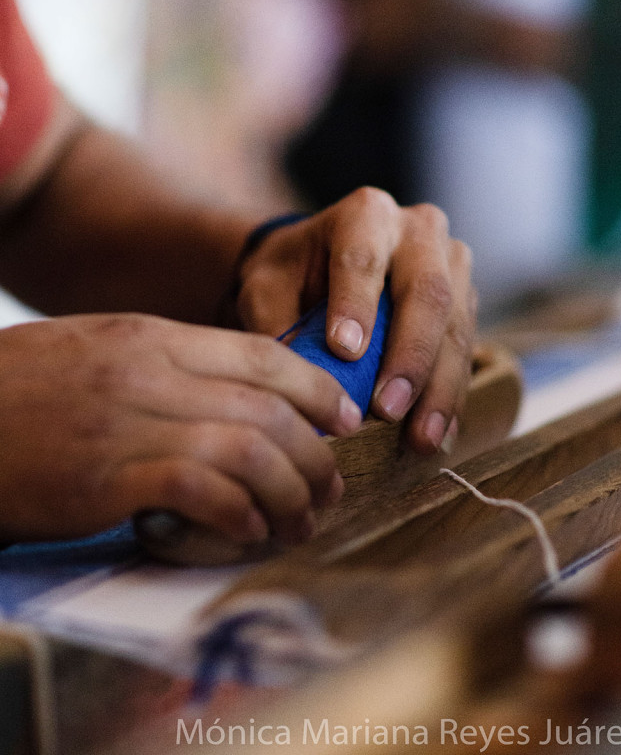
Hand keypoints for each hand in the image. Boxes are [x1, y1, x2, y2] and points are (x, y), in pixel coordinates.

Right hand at [0, 314, 360, 543]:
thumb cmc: (30, 389)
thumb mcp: (104, 350)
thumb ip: (170, 364)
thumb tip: (240, 394)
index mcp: (154, 336)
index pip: (261, 354)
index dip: (316, 388)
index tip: (342, 418)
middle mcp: (150, 372)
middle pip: (268, 407)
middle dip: (316, 453)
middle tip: (330, 487)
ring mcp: (129, 422)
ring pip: (248, 448)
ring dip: (289, 490)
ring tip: (300, 518)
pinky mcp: (107, 477)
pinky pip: (201, 490)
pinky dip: (238, 513)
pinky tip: (247, 530)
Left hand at [235, 187, 475, 453]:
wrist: (321, 266)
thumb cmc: (290, 276)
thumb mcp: (266, 289)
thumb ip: (276, 325)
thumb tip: (298, 383)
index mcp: (365, 214)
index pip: (363, 258)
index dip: (356, 305)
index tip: (345, 351)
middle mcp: (418, 229)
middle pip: (426, 292)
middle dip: (410, 357)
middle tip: (388, 410)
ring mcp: (451, 263)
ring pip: (457, 325)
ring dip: (440, 388)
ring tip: (420, 438)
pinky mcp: (466, 299)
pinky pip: (467, 350)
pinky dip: (452, 396)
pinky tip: (439, 434)